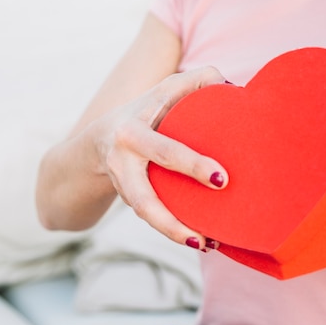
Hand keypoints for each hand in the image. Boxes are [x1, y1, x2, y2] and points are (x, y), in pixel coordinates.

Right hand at [95, 67, 227, 250]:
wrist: (96, 143)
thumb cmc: (145, 110)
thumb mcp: (164, 90)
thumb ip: (197, 80)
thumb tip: (229, 86)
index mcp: (132, 132)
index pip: (165, 151)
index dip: (192, 165)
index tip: (222, 180)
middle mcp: (122, 162)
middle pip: (144, 197)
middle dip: (171, 219)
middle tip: (206, 234)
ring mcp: (123, 185)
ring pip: (145, 215)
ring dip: (175, 232)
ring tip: (206, 244)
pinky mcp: (129, 200)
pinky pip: (152, 218)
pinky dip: (175, 230)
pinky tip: (202, 239)